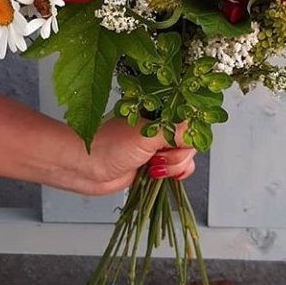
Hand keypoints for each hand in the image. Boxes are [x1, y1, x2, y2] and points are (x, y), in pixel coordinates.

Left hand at [71, 118, 195, 195]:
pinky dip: (173, 174)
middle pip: (191, 140)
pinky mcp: (157, 162)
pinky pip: (179, 169)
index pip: (191, 118)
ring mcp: (160, 145)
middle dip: (178, 154)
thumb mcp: (146, 135)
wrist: (87, 168)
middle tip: (158, 155)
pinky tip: (157, 173)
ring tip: (153, 165)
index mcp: (160, 110)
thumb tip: (198, 132)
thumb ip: (176, 132)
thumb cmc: (109, 145)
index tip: (180, 142)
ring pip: (186, 157)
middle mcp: (162, 125)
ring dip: (173, 166)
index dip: (190, 132)